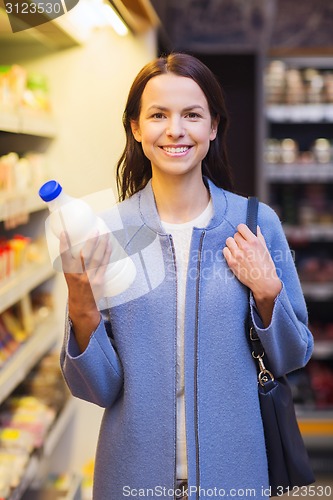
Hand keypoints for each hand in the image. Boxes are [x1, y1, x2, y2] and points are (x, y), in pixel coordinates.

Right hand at [60, 231, 111, 350]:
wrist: (83, 306)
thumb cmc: (76, 286)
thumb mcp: (70, 275)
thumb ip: (72, 262)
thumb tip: (82, 244)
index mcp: (68, 272)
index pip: (64, 256)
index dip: (63, 244)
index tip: (64, 232)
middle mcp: (78, 275)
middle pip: (85, 255)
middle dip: (91, 242)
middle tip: (95, 230)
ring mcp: (89, 278)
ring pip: (97, 259)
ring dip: (102, 245)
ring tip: (106, 234)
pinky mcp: (99, 281)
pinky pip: (104, 265)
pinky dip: (107, 254)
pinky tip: (110, 245)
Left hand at [223, 224, 281, 326]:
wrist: (263, 282)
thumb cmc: (266, 266)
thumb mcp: (265, 249)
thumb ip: (259, 237)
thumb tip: (256, 227)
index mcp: (254, 242)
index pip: (241, 227)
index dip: (242, 229)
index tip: (243, 232)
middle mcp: (244, 247)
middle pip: (235, 235)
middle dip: (239, 238)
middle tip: (242, 244)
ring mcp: (237, 255)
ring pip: (228, 241)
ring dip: (233, 244)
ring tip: (238, 250)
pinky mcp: (231, 262)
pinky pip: (225, 251)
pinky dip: (228, 252)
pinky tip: (234, 256)